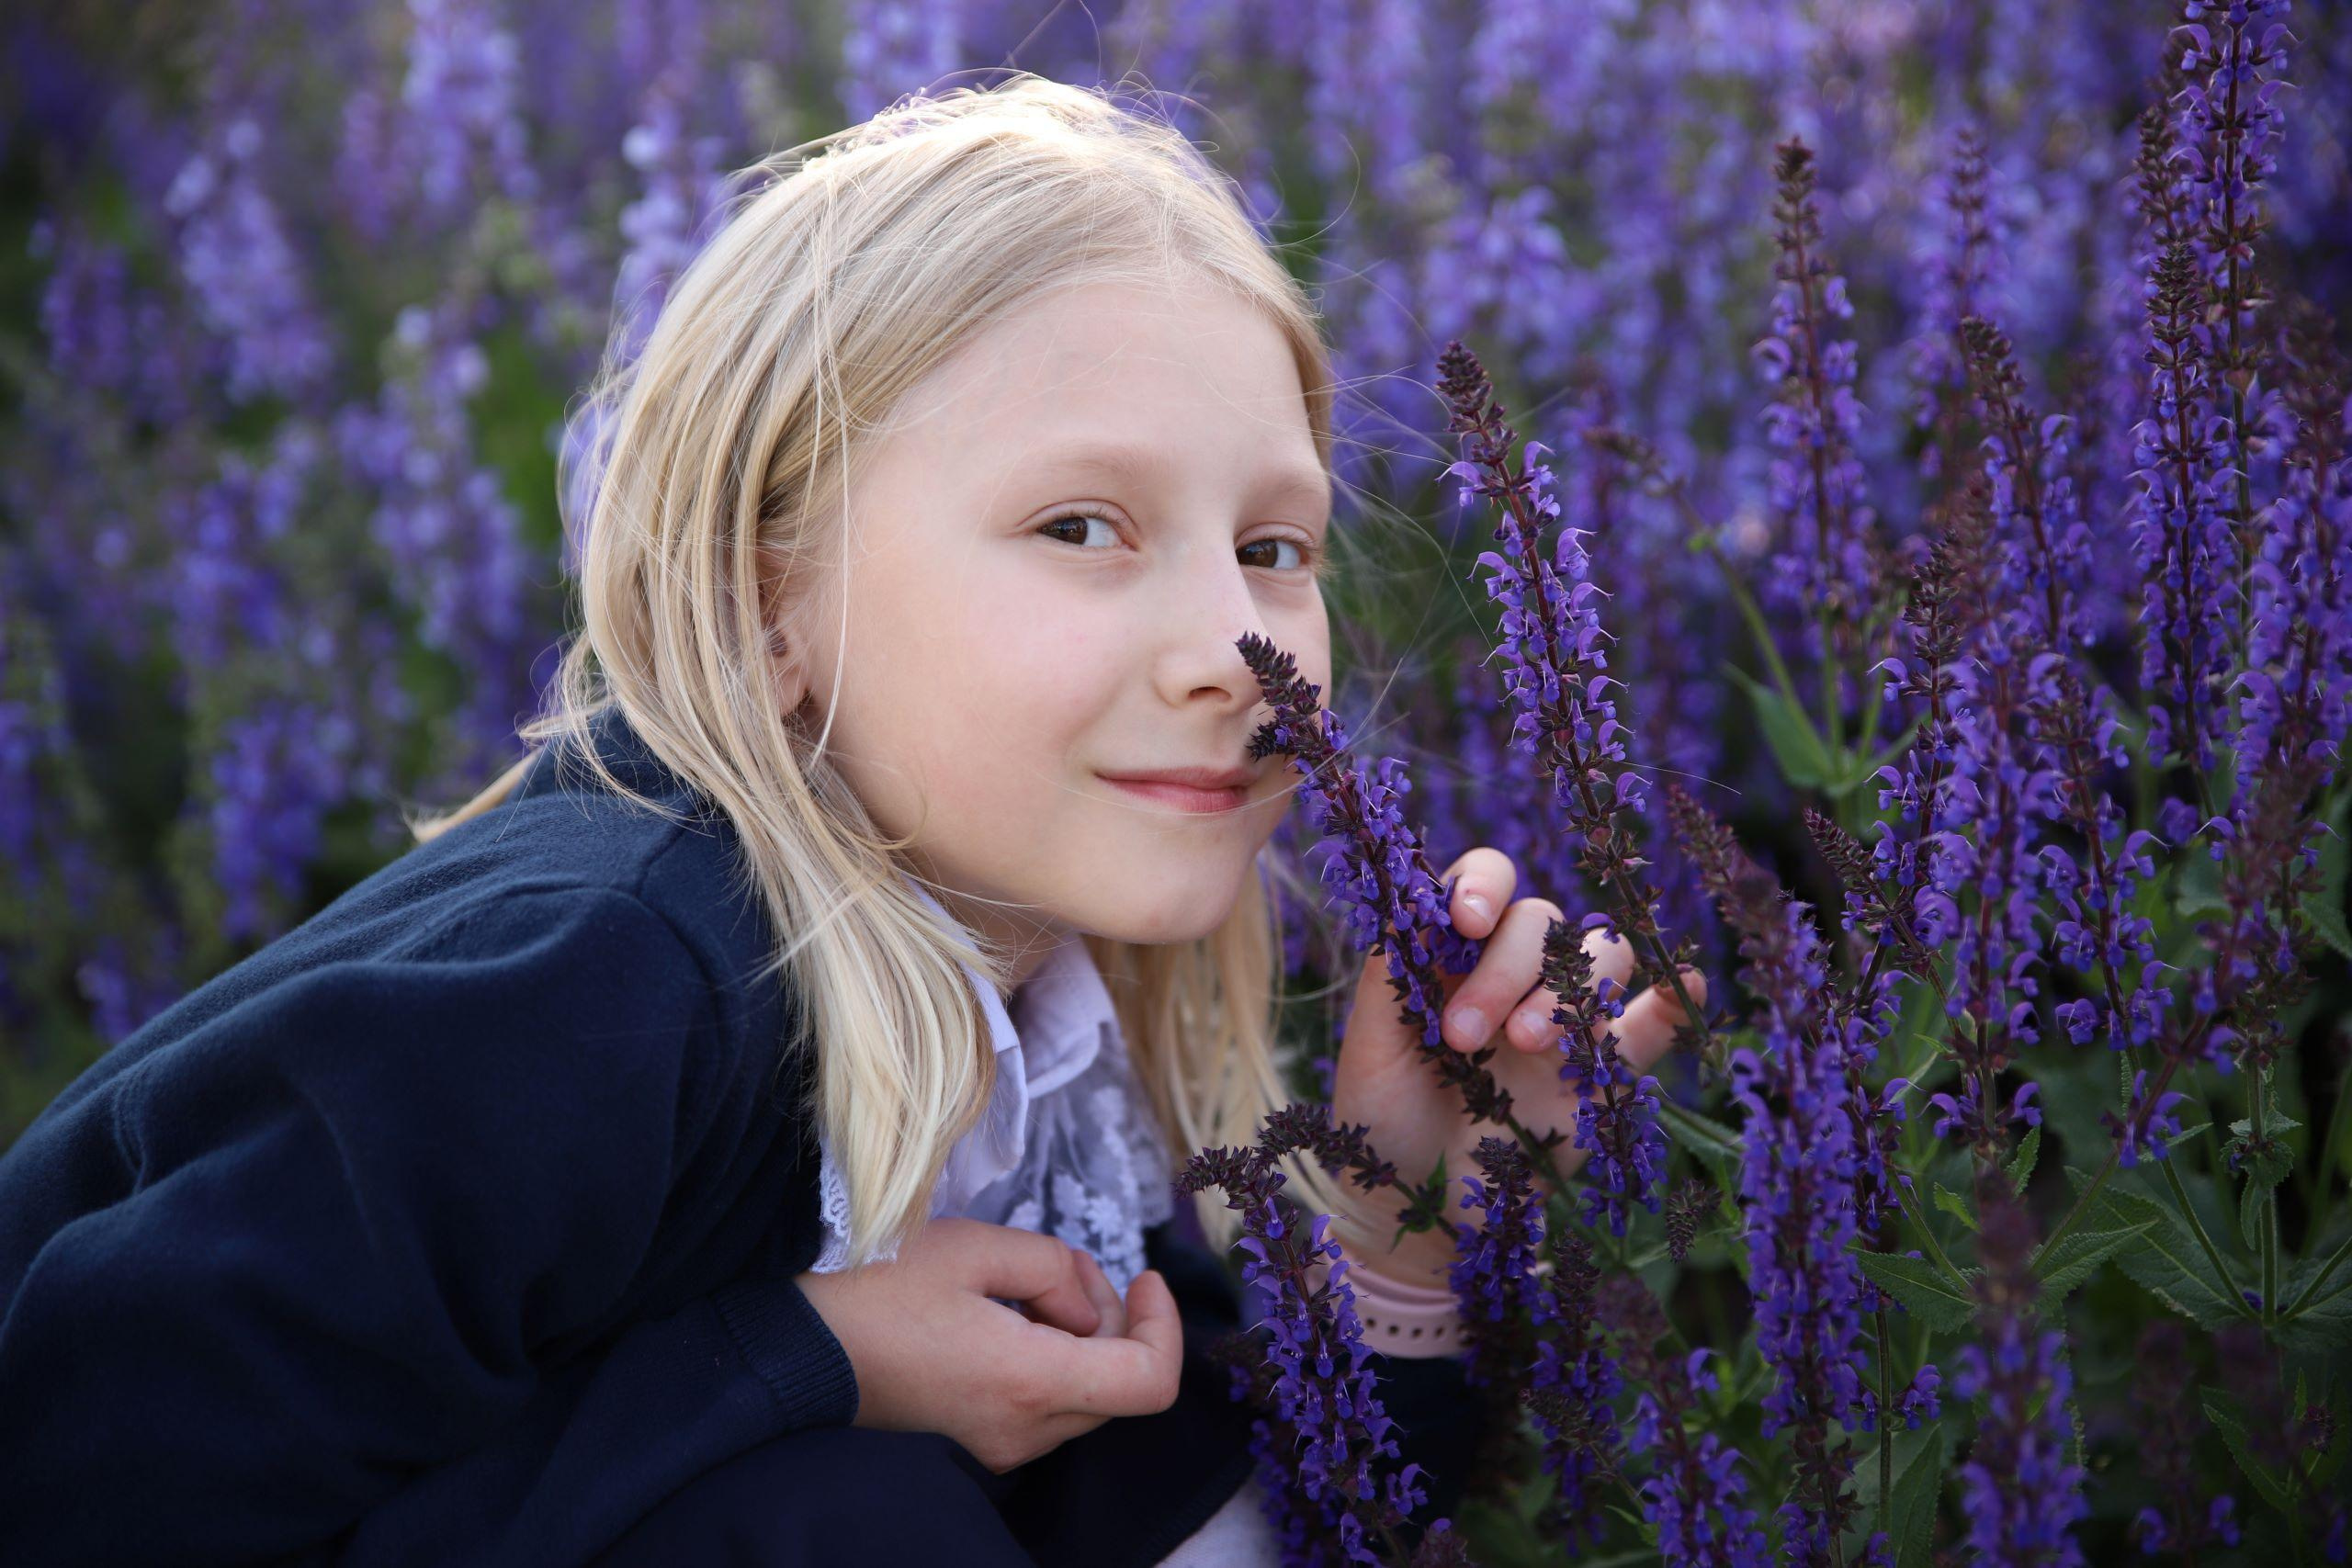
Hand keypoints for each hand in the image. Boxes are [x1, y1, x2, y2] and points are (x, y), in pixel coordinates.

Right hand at [796, 1216, 1182, 1473]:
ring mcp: (999, 1447)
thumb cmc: (875, 1287)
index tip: (1145, 1277)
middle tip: (1064, 1269)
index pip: (1150, 1384)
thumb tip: (1085, 1304)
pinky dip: (1047, 1359)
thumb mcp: (975, 1247)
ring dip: (1078, 1338)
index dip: (1165, 1326)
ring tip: (1022, 1286)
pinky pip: (1045, 1406)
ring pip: (1084, 1395)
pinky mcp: (978, 1443)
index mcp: (1030, 1383)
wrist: (794, 1346)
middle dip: (1113, 1319)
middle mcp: (1024, 1431)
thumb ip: (1055, 1268)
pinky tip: (1003, 1317)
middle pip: (1120, 1386)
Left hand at [1327, 846, 1706, 1286]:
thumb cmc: (1381, 1125)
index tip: (1466, 922)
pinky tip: (1684, 988)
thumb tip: (1413, 899)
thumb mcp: (1369, 1050)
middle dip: (1505, 970)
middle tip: (1462, 1037)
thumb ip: (1387, 975)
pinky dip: (1675, 1001)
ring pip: (1601, 958)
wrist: (1417, 1217)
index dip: (1483, 885)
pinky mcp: (1603, 1072)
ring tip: (1528, 1046)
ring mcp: (1563, 1020)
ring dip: (1572, 989)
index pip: (1485, 883)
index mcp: (1452, 954)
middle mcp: (1512, 975)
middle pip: (1541, 922)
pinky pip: (1654, 1023)